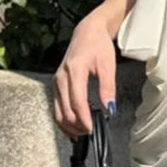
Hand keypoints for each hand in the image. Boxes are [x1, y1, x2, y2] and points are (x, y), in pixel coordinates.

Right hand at [53, 15, 115, 139]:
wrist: (87, 33)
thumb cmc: (98, 46)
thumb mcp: (108, 65)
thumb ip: (108, 88)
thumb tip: (110, 109)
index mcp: (74, 71)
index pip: (77, 102)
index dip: (84, 119)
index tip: (93, 129)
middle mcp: (61, 78)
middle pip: (65, 111)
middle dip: (77, 126)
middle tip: (91, 134)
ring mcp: (56, 82)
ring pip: (57, 112)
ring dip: (69, 126)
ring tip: (82, 134)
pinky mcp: (56, 85)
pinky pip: (56, 107)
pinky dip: (64, 120)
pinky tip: (73, 127)